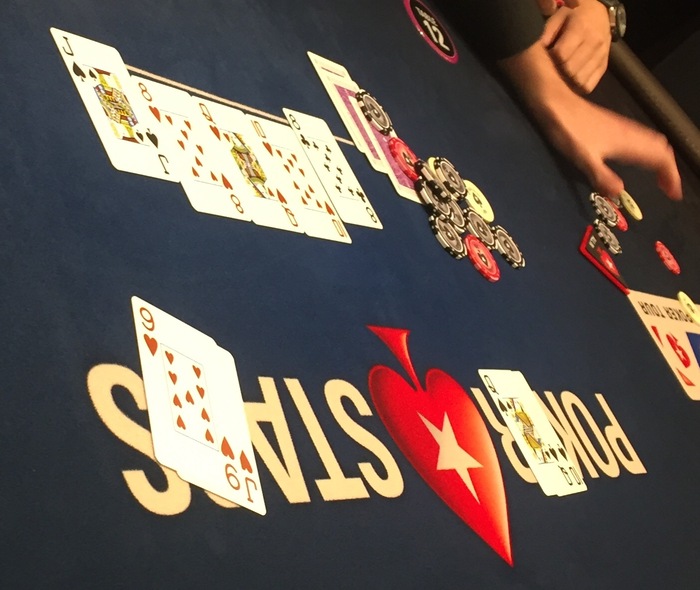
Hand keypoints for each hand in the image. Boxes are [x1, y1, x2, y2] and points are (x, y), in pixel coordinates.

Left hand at [499, 42, 681, 199]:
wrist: (554, 103)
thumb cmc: (567, 130)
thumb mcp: (582, 158)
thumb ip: (601, 176)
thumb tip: (620, 193)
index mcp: (627, 142)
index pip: (661, 158)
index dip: (671, 176)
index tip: (673, 194)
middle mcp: (630, 133)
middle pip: (661, 149)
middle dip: (668, 169)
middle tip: (666, 188)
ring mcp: (622, 127)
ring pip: (652, 142)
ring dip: (659, 159)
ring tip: (657, 177)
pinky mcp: (613, 125)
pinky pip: (641, 138)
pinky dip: (647, 150)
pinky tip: (636, 158)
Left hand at [540, 0, 611, 92]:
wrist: (600, 16)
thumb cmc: (574, 17)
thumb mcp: (559, 16)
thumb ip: (548, 31)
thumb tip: (540, 48)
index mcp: (580, 28)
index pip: (561, 54)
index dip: (552, 59)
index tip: (549, 57)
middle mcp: (594, 42)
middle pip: (571, 69)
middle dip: (559, 71)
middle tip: (555, 67)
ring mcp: (601, 55)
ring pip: (580, 80)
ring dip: (568, 81)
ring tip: (563, 73)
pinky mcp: (603, 66)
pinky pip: (589, 85)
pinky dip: (578, 86)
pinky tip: (572, 79)